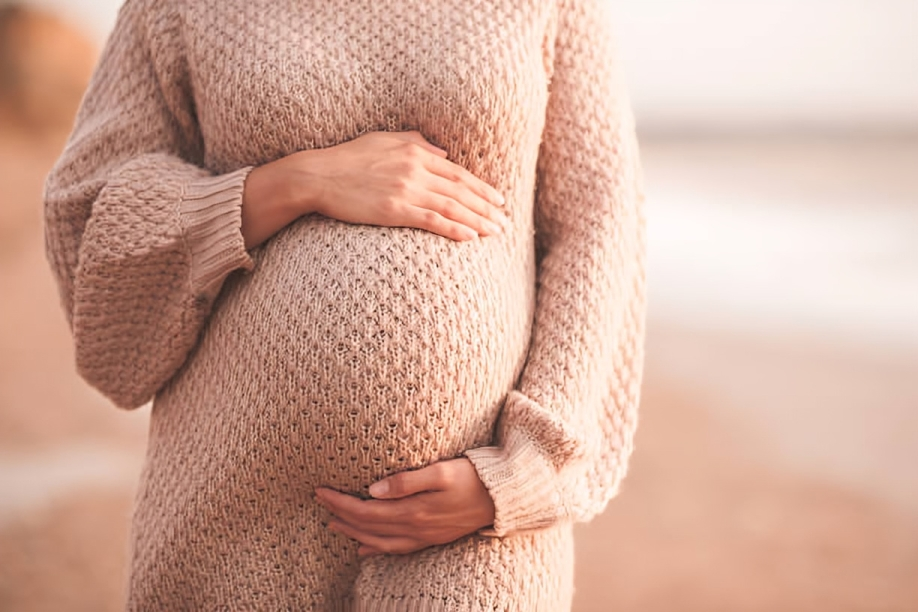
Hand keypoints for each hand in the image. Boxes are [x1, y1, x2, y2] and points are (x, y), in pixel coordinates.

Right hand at [241, 130, 507, 247]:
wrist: (317, 176)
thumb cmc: (347, 159)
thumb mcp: (383, 140)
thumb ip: (415, 143)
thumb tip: (442, 153)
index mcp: (416, 151)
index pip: (457, 173)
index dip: (482, 187)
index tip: (498, 200)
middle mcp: (416, 168)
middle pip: (461, 190)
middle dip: (487, 206)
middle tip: (507, 221)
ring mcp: (406, 189)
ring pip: (452, 206)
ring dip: (479, 220)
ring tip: (497, 232)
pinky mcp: (394, 209)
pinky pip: (432, 220)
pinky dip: (454, 228)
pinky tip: (471, 237)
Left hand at [314, 457, 495, 556]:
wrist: (504, 498)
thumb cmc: (474, 477)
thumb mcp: (442, 471)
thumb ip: (407, 480)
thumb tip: (373, 489)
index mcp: (413, 510)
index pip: (366, 509)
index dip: (340, 501)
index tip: (320, 490)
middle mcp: (415, 527)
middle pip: (368, 526)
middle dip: (341, 514)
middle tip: (320, 501)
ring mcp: (424, 536)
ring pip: (379, 541)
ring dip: (354, 533)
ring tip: (334, 524)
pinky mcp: (433, 537)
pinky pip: (397, 549)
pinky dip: (377, 549)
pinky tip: (366, 549)